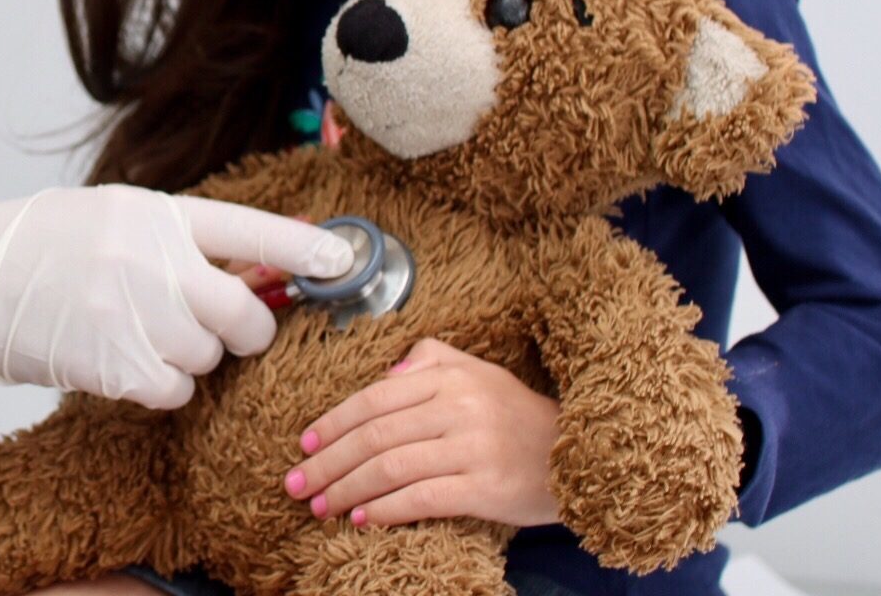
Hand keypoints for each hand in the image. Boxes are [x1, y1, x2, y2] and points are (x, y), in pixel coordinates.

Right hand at [0, 185, 355, 408]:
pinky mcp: (116, 364)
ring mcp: (136, 313)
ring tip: (137, 335)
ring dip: (187, 358)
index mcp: (155, 214)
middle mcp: (153, 260)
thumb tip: (257, 262)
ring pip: (210, 359)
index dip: (306, 250)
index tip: (344, 261)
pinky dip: (160, 387)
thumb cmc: (34, 246)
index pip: (252, 230)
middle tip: (211, 326)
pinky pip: (176, 391)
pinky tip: (123, 363)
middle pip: (247, 315)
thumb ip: (179, 237)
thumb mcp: (111, 217)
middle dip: (242, 329)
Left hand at [283, 338, 559, 527]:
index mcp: (450, 378)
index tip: (306, 445)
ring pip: (392, 467)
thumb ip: (429, 362)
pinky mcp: (487, 487)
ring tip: (320, 506)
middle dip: (329, 462)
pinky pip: (423, 497)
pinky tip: (361, 518)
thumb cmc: (519, 417)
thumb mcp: (480, 373)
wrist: (583, 455)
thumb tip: (383, 375)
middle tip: (297, 483)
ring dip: (348, 489)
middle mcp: (460, 406)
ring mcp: (474, 447)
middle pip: (375, 435)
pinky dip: (386, 509)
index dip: (334, 423)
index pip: (374, 398)